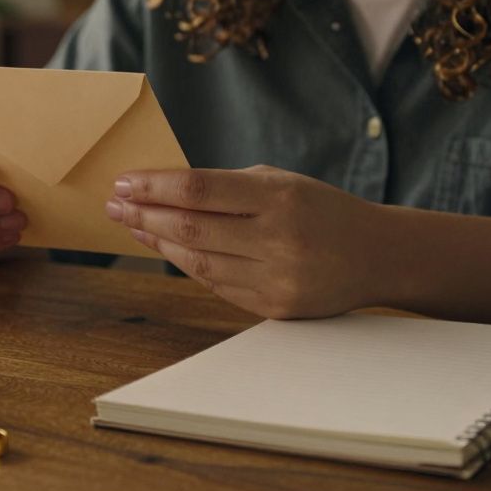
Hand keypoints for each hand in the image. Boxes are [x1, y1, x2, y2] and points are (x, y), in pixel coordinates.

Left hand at [105, 165, 386, 318]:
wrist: (376, 256)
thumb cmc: (320, 210)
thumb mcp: (281, 182)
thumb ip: (226, 187)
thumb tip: (160, 191)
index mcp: (279, 198)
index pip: (200, 189)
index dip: (154, 186)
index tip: (124, 182)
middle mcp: (277, 239)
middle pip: (190, 227)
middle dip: (144, 214)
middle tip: (114, 204)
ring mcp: (276, 278)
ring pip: (196, 261)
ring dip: (156, 242)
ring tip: (131, 224)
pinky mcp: (274, 307)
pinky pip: (215, 284)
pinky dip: (185, 264)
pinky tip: (163, 248)